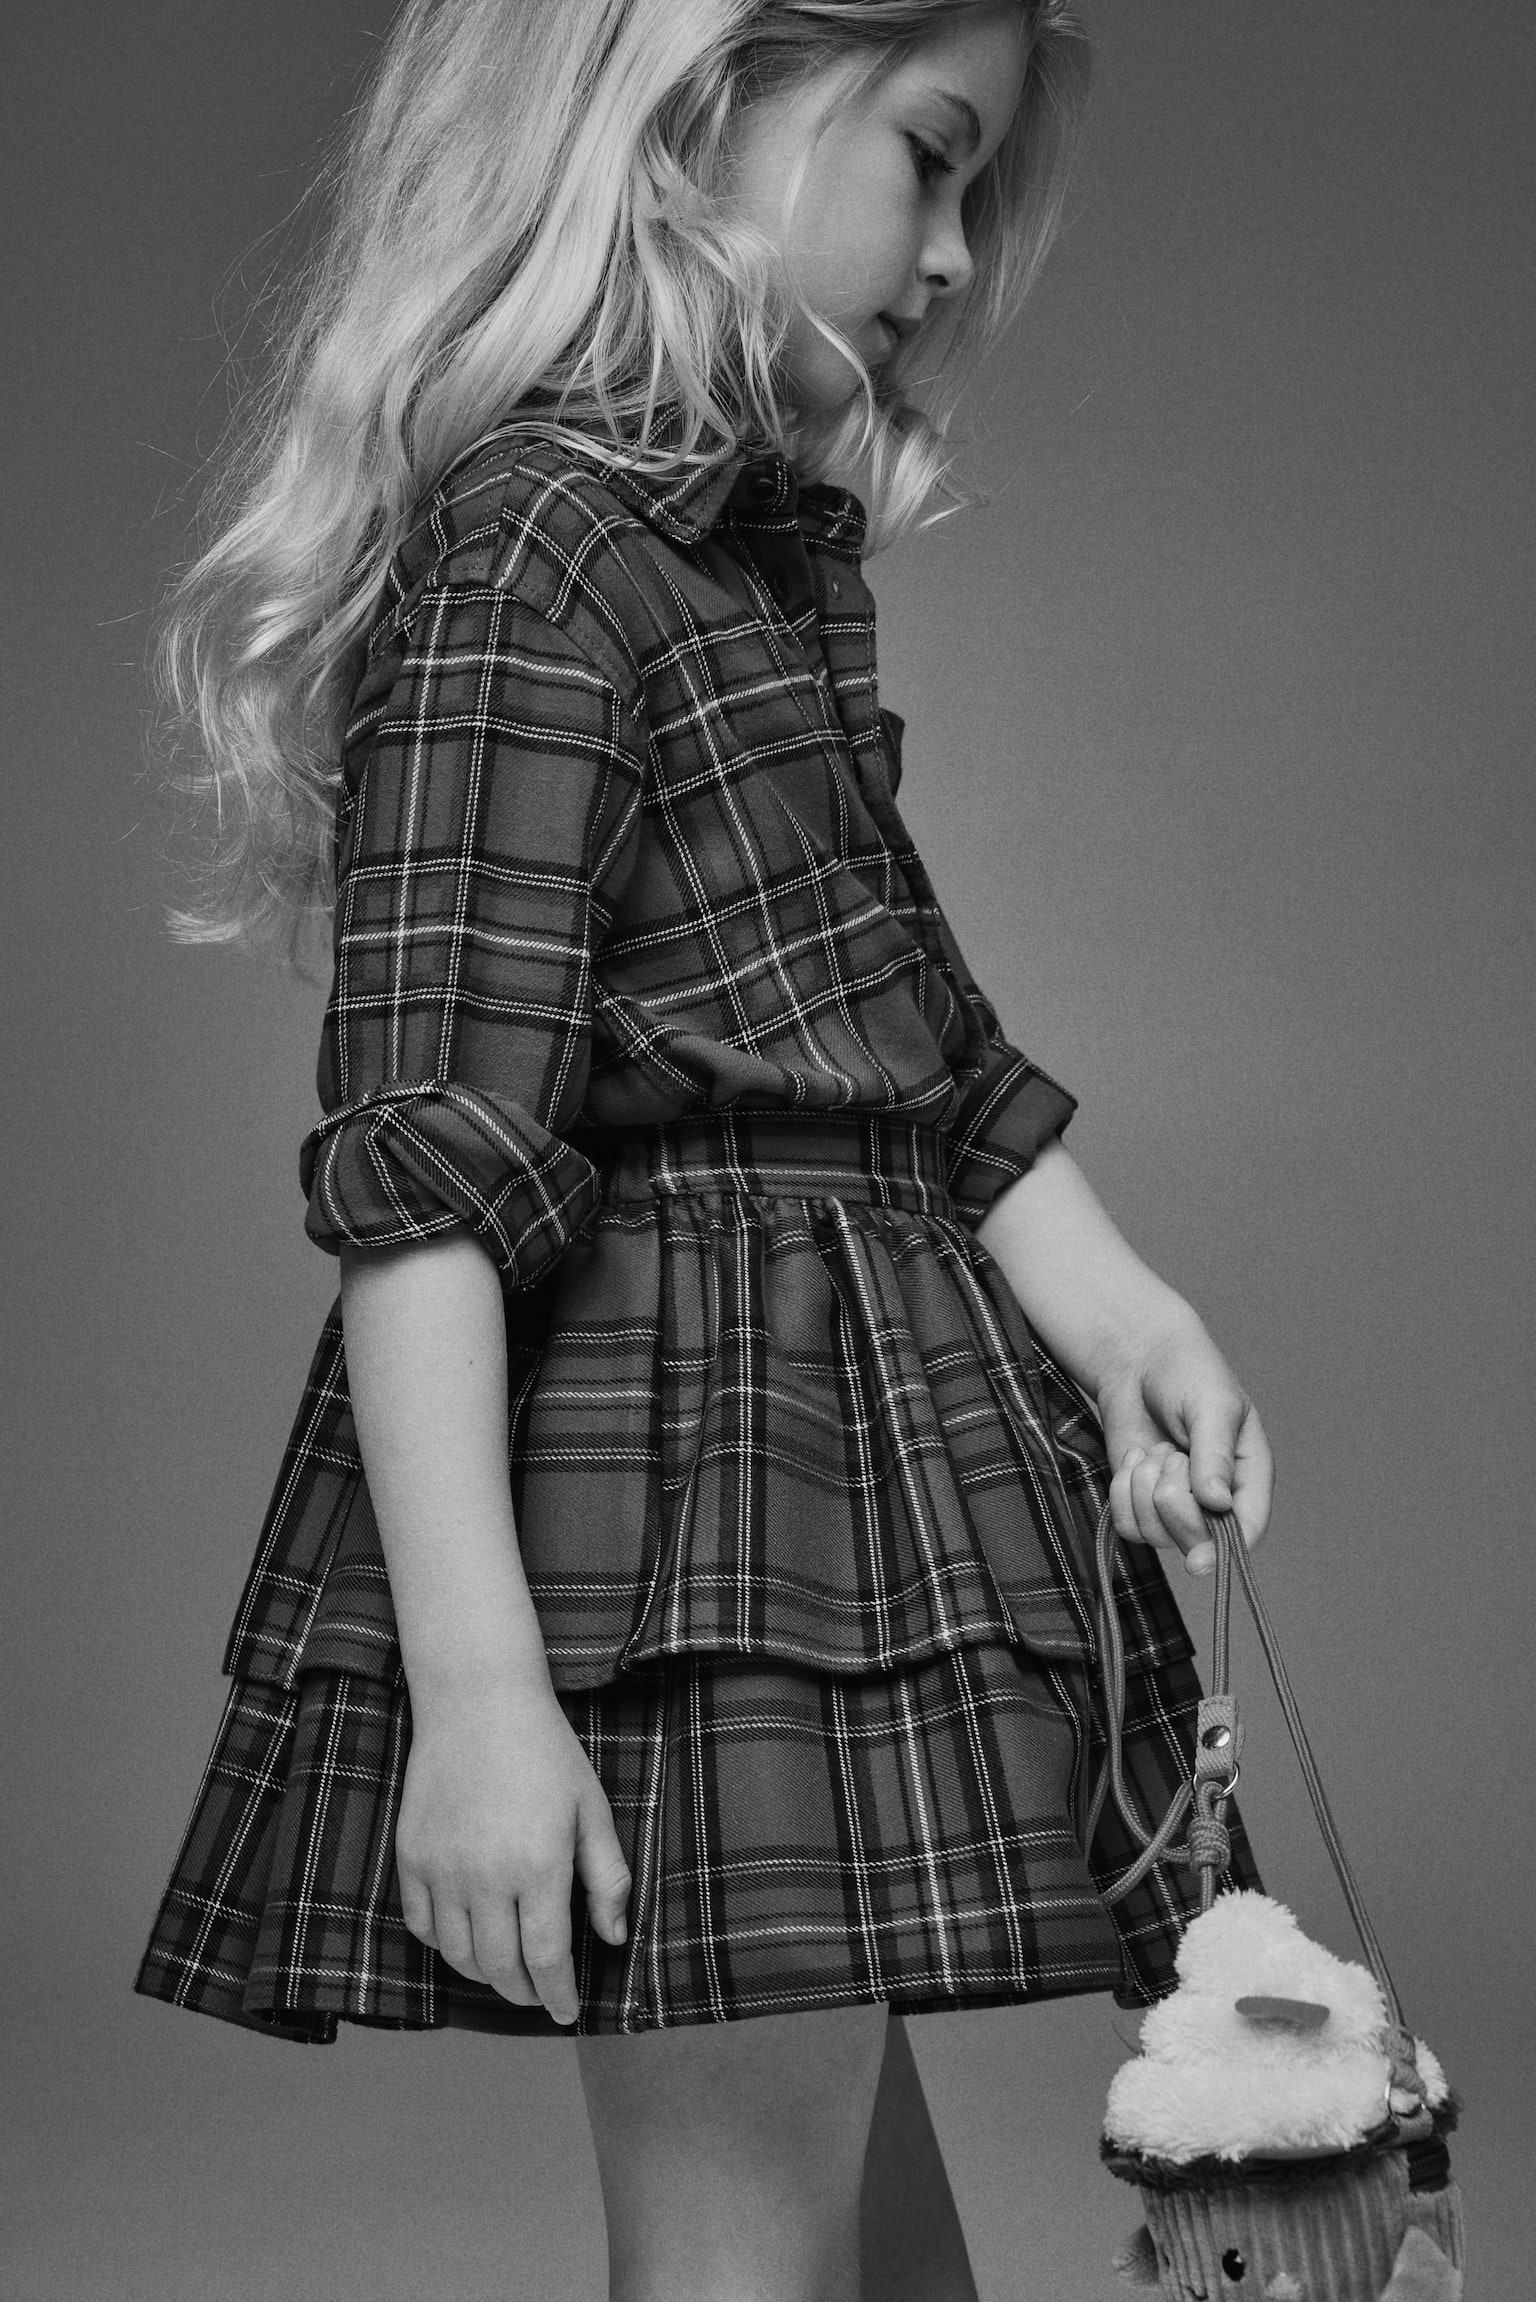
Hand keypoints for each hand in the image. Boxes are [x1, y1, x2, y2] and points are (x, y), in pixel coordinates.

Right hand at [395, 1678, 631, 2025]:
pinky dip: (444, 1943)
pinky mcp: (410, 1856)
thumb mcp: (591, 1808)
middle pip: (499, 1968)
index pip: (547, 1959)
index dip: (558, 1994)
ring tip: (507, 1969)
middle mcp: (484, 1876)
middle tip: (539, 1993)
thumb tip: (613, 1939)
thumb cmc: (545, 1751)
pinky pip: (421, 1924)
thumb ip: (607, 1878)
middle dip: (524, 1992)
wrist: (477, 1701)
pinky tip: (467, 1935)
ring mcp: (441, 1868)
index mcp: (538, 1866)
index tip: (567, 2012)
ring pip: (458, 1955)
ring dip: (485, 1974)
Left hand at [1095, 1311, 1273, 1575]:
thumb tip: (1217, 1504)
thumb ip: (1214, 1454)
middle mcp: (1215, 1501)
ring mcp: (1175, 1506)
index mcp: (1248, 1478)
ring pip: (1156, 1536)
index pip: (1246, 1530)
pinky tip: (1134, 1459)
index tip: (1198, 1560)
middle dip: (1172, 1498)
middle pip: (1195, 1540)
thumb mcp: (1210, 1406)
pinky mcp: (1140, 1503)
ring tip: (1152, 1452)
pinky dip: (1122, 1493)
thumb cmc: (1187, 1373)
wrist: (1138, 1359)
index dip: (1225, 1550)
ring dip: (1143, 1491)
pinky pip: (1127, 1526)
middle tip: (1172, 1455)